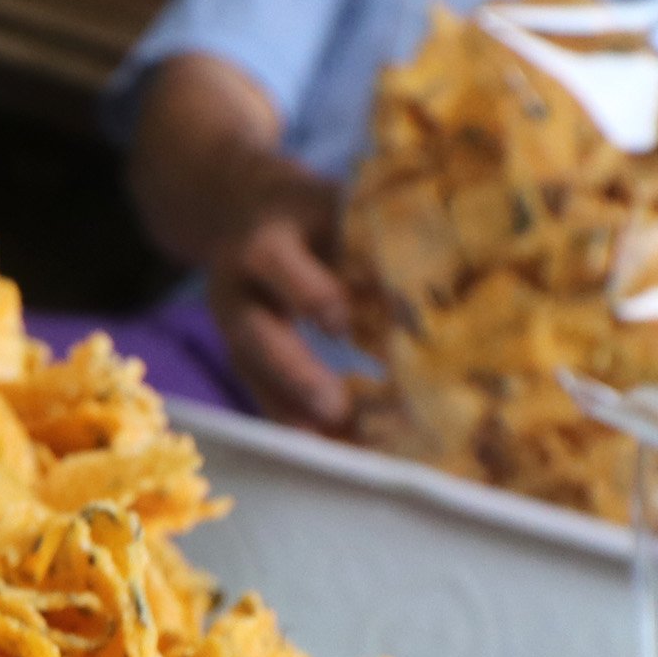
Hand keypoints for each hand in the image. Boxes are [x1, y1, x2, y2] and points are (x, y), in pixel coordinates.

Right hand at [204, 185, 359, 432]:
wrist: (242, 211)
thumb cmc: (311, 211)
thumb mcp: (335, 206)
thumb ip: (368, 244)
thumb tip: (426, 302)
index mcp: (261, 241)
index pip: (275, 264)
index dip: (309, 293)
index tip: (345, 324)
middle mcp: (234, 287)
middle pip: (252, 335)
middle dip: (293, 374)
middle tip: (335, 409)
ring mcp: (231, 327)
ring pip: (253, 375)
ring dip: (292, 415)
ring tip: (337, 450)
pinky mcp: (241, 356)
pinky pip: (263, 392)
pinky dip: (298, 420)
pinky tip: (334, 448)